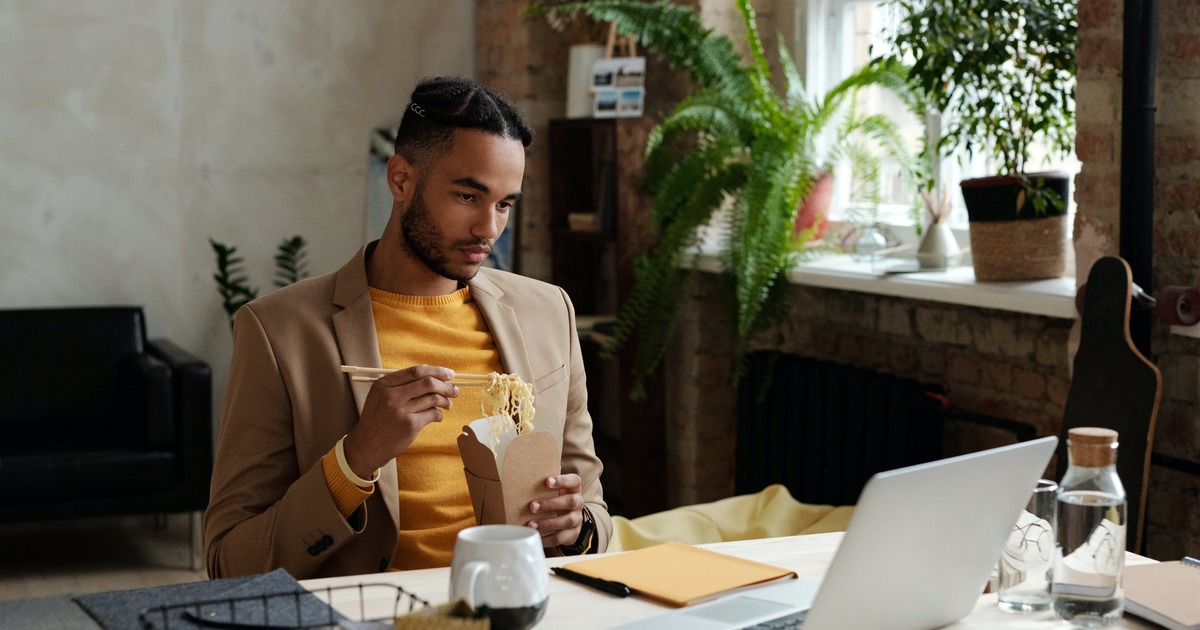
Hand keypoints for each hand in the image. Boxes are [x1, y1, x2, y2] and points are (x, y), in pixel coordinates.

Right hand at [342, 365, 458, 476]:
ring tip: (448, 404)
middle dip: (446, 386)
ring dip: (445, 401)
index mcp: (384, 384)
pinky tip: (437, 416)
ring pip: (433, 398)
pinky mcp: (410, 425)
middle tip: (454, 390)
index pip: (416, 371)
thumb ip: (401, 384)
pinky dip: (439, 414)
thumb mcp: (380, 396)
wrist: (367, 446)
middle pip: (428, 383)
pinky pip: (433, 414)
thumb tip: (433, 375)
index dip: (436, 371)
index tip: (449, 374)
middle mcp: (391, 395)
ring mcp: (401, 411)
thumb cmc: (377, 419)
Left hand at [528, 474, 584, 547]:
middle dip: (550, 504)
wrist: (568, 517)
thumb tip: (523, 476)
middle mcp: (578, 502)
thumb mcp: (553, 490)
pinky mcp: (573, 534)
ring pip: (567, 521)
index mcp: (574, 488)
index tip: (547, 481)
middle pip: (571, 501)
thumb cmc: (555, 498)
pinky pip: (562, 537)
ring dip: (547, 523)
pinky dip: (547, 538)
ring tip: (531, 524)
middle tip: (532, 506)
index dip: (562, 481)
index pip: (574, 481)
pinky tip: (535, 535)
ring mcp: (577, 519)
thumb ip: (544, 484)